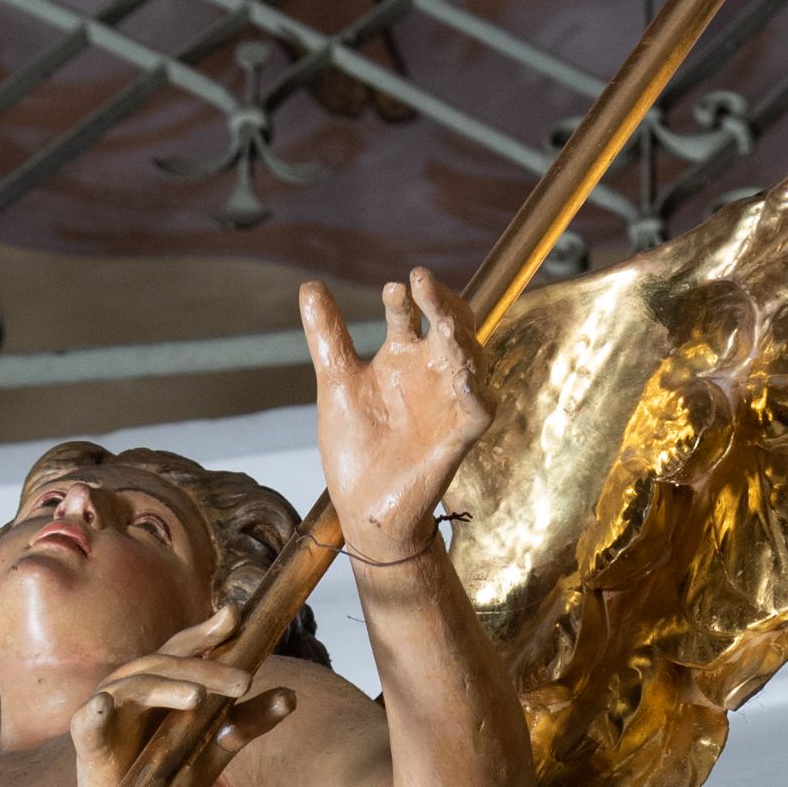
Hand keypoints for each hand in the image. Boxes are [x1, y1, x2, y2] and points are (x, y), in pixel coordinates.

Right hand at [67, 602, 298, 786]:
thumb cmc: (164, 776)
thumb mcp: (213, 749)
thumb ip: (246, 722)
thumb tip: (291, 696)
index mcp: (161, 683)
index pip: (186, 648)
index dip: (208, 631)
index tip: (236, 615)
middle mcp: (133, 685)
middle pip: (168, 663)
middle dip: (206, 668)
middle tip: (245, 681)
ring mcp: (108, 709)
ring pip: (137, 686)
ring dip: (167, 690)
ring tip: (198, 698)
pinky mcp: (88, 741)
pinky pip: (89, 722)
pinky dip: (95, 713)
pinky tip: (102, 706)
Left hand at [299, 266, 490, 568]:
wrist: (362, 505)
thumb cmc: (356, 445)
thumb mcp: (337, 382)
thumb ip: (327, 336)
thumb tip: (309, 284)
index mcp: (403, 355)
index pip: (411, 314)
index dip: (404, 300)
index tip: (391, 289)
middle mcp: (431, 371)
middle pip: (450, 324)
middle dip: (440, 303)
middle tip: (421, 281)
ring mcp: (449, 401)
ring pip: (469, 358)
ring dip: (460, 337)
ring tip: (444, 320)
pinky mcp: (460, 435)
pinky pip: (478, 408)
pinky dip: (474, 390)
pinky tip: (464, 375)